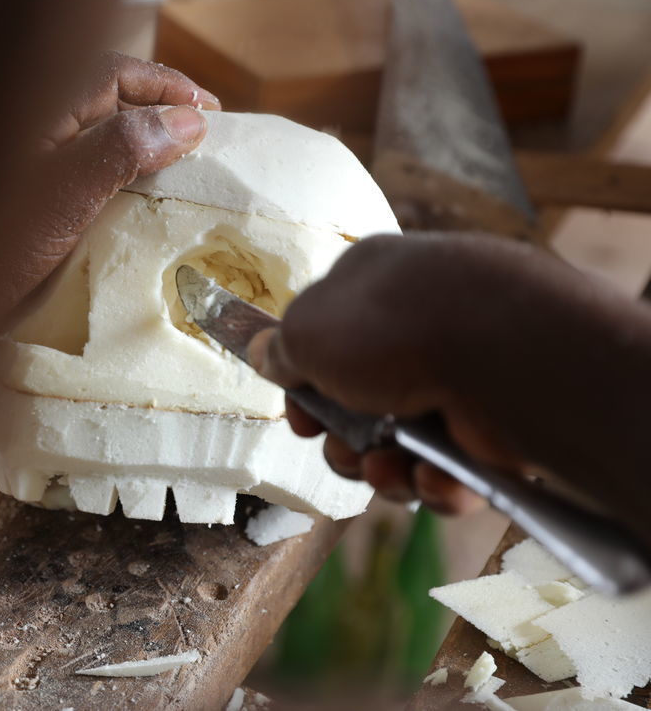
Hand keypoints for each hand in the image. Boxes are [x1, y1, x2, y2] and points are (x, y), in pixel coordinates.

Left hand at [0, 52, 219, 373]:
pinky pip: (62, 162)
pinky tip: (119, 197)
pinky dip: (99, 169)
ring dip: (127, 138)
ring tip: (171, 165)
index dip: (168, 86)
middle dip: (153, 108)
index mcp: (31, 102)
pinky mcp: (1, 188)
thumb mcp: (60, 198)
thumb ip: (121, 150)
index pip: (115, 72)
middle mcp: (18, 118)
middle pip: (99, 94)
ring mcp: (9, 155)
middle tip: (200, 137)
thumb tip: (187, 120)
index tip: (214, 112)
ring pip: (80, 128)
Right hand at [246, 233, 650, 538]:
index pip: (327, 338)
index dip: (304, 384)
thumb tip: (263, 352)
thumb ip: (279, 349)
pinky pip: (448, 471)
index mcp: (374, 285)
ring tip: (386, 466)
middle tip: (339, 445)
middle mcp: (418, 328)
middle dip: (341, 439)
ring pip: (400, 446)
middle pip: (358, 403)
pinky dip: (433, 481)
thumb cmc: (394, 326)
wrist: (504, 355)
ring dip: (380, 468)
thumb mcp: (306, 331)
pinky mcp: (496, 430)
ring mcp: (461, 379)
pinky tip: (432, 473)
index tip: (299, 412)